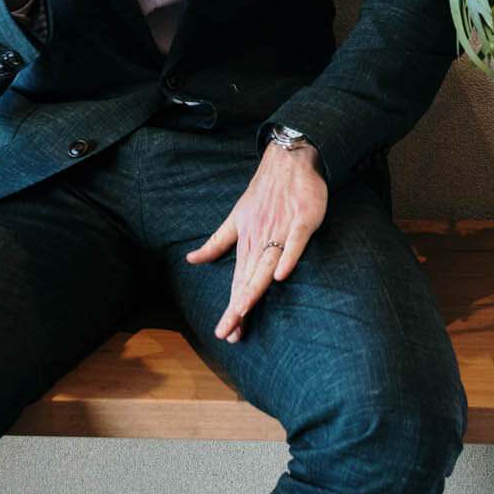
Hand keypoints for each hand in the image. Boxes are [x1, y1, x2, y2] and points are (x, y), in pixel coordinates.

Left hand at [185, 141, 328, 342]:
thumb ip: (216, 242)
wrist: (288, 160)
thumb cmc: (264, 192)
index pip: (237, 281)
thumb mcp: (236, 218)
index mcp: (247, 241)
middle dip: (238, 307)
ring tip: (242, 311)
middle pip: (249, 279)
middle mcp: (261, 239)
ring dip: (254, 288)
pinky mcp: (303, 220)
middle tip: (228, 333)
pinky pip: (295, 242)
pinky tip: (281, 276)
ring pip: (266, 264)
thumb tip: (191, 259)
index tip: (224, 333)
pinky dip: (289, 257)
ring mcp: (282, 229)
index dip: (231, 308)